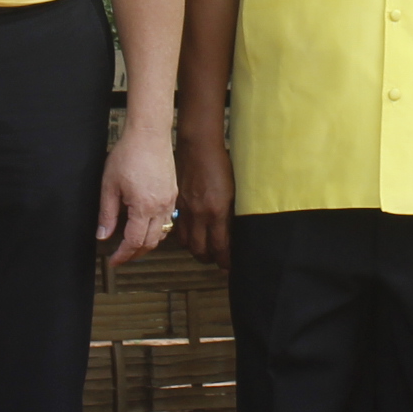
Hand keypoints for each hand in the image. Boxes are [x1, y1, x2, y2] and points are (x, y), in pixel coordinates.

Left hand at [98, 121, 177, 267]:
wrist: (149, 135)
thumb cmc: (128, 155)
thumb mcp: (109, 186)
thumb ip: (106, 214)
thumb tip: (103, 235)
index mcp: (143, 207)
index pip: (133, 242)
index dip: (122, 255)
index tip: (113, 260)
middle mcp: (161, 207)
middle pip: (151, 243)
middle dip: (135, 254)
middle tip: (121, 256)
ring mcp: (170, 201)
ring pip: (162, 234)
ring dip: (147, 243)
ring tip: (132, 245)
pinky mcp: (173, 194)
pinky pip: (167, 221)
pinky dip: (157, 230)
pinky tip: (145, 227)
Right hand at [176, 131, 235, 269]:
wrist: (198, 146)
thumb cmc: (221, 163)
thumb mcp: (235, 189)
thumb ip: (233, 212)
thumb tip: (236, 229)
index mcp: (218, 211)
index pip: (221, 247)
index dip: (226, 260)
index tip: (230, 265)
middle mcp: (200, 214)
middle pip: (202, 250)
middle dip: (211, 259)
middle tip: (218, 260)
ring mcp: (186, 210)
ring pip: (187, 243)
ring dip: (197, 250)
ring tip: (205, 250)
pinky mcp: (177, 204)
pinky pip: (178, 229)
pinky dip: (185, 237)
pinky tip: (192, 235)